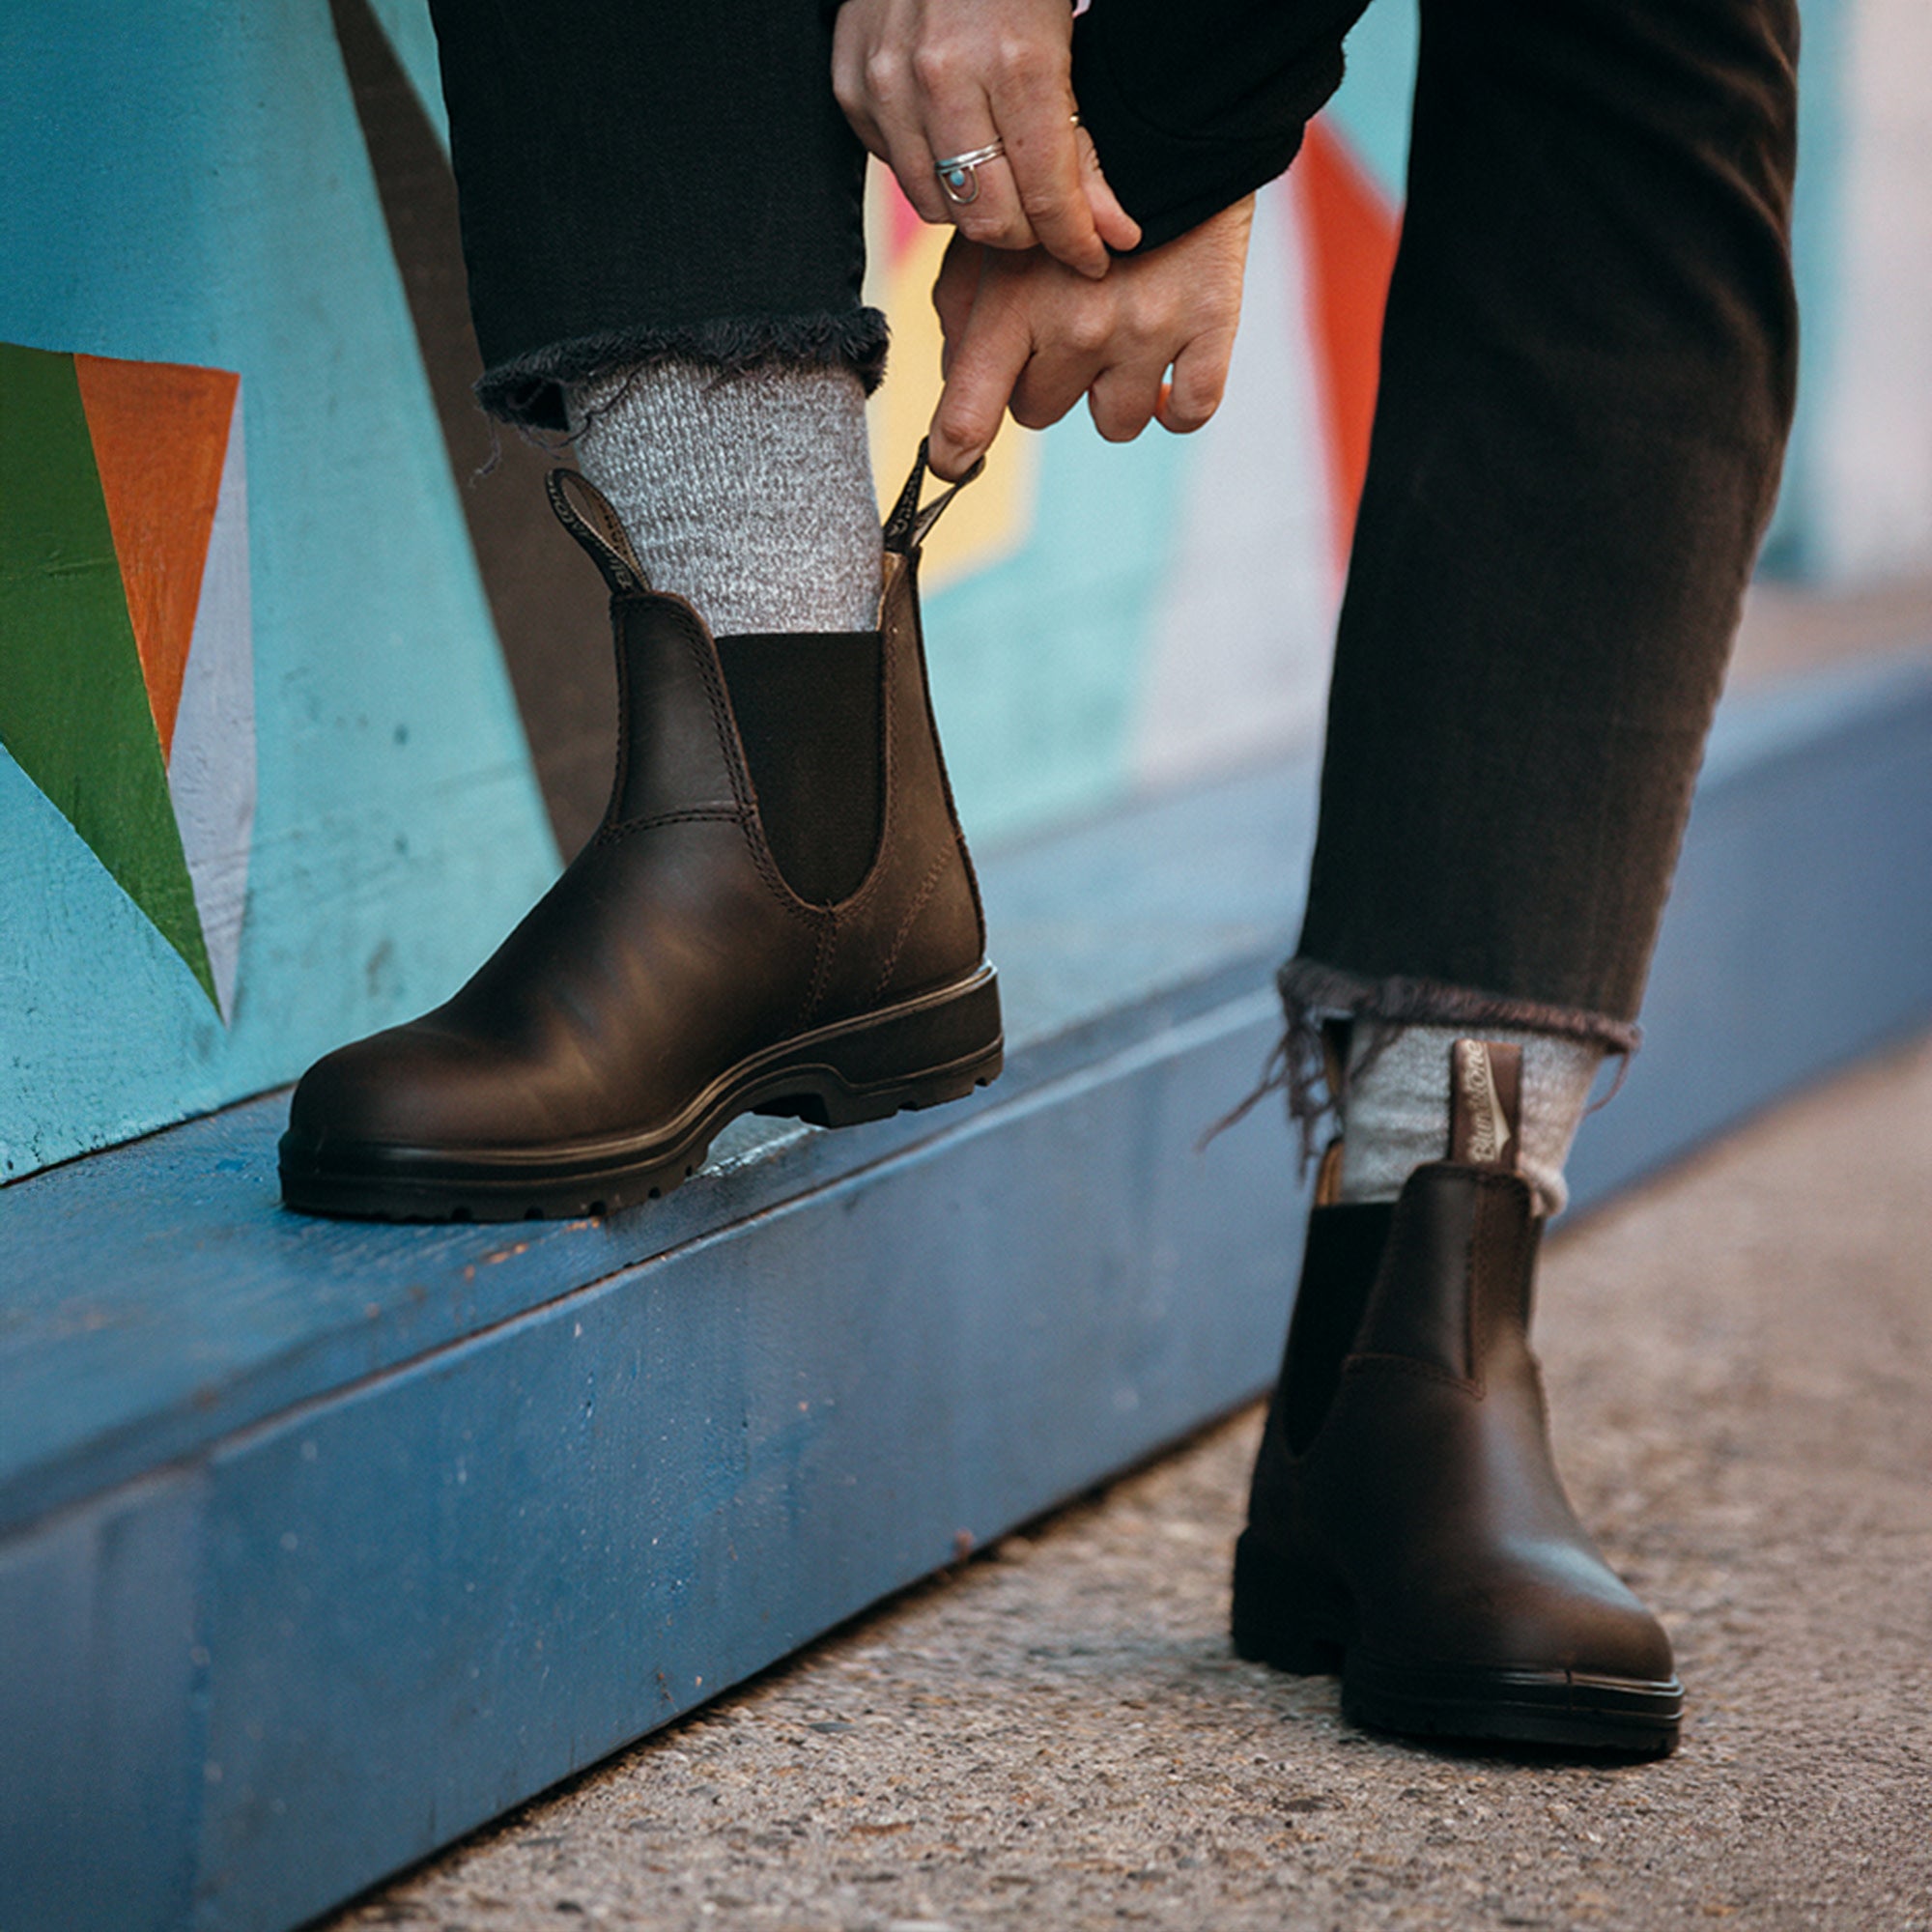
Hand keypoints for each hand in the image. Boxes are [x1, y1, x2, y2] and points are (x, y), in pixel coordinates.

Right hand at [832, 0, 1139, 276]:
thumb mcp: (1069, 46)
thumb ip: (1084, 147)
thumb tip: (1112, 236)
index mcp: (1015, 63)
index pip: (1046, 198)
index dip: (1075, 242)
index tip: (1095, 258)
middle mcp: (942, 77)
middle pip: (988, 220)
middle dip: (1027, 232)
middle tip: (1046, 213)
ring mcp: (888, 82)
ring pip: (938, 208)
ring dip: (976, 206)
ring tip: (1001, 173)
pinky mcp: (852, 86)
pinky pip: (898, 170)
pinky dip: (931, 169)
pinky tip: (954, 134)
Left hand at [927, 196, 1254, 478]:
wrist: (1173, 114)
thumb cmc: (1067, 177)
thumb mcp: (996, 228)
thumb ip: (961, 306)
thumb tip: (955, 378)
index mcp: (1013, 306)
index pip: (967, 417)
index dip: (952, 452)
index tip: (951, 462)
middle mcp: (1077, 329)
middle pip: (1038, 415)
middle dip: (1042, 382)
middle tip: (1062, 328)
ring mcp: (1147, 334)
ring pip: (1114, 424)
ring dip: (1109, 394)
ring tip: (1118, 338)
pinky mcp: (1210, 328)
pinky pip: (1189, 411)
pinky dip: (1176, 404)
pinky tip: (1166, 375)